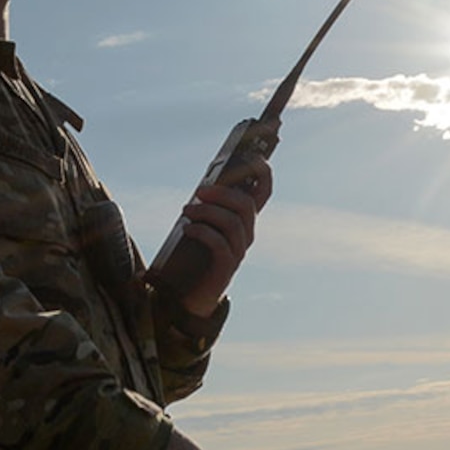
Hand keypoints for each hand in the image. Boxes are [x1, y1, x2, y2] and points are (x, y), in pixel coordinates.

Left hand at [172, 156, 272, 317]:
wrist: (188, 294)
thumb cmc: (194, 253)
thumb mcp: (201, 223)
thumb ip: (206, 206)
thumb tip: (202, 186)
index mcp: (243, 220)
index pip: (263, 193)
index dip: (262, 173)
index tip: (254, 155)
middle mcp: (246, 234)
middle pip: (246, 205)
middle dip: (223, 193)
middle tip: (198, 192)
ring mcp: (238, 252)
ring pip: (233, 223)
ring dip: (208, 212)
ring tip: (186, 211)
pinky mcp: (226, 268)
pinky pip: (220, 245)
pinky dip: (203, 232)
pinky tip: (188, 229)